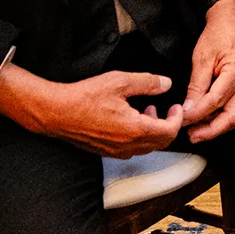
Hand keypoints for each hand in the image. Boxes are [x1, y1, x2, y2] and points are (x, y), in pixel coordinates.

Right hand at [0, 64, 183, 157]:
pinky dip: (139, 135)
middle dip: (167, 125)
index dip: (178, 119)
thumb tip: (166, 83)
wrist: (56, 113)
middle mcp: (127, 146)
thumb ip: (147, 82)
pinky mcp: (106, 151)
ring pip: (147, 147)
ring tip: (146, 110)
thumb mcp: (120, 82)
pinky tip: (129, 118)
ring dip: (153, 130)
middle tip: (165, 108)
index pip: (169, 132)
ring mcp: (116, 151)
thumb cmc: (85, 97)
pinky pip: (132, 149)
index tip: (177, 107)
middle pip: (161, 143)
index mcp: (135, 130)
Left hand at [183, 0, 234, 142]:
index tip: (182, 119)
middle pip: (232, 116)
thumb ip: (196, 85)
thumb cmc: (219, 34)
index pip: (216, 101)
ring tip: (197, 131)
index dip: (197, 114)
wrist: (232, 22)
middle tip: (192, 136)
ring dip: (216, 127)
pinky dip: (222, 118)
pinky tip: (207, 120)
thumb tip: (188, 108)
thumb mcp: (202, 57)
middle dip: (212, 130)